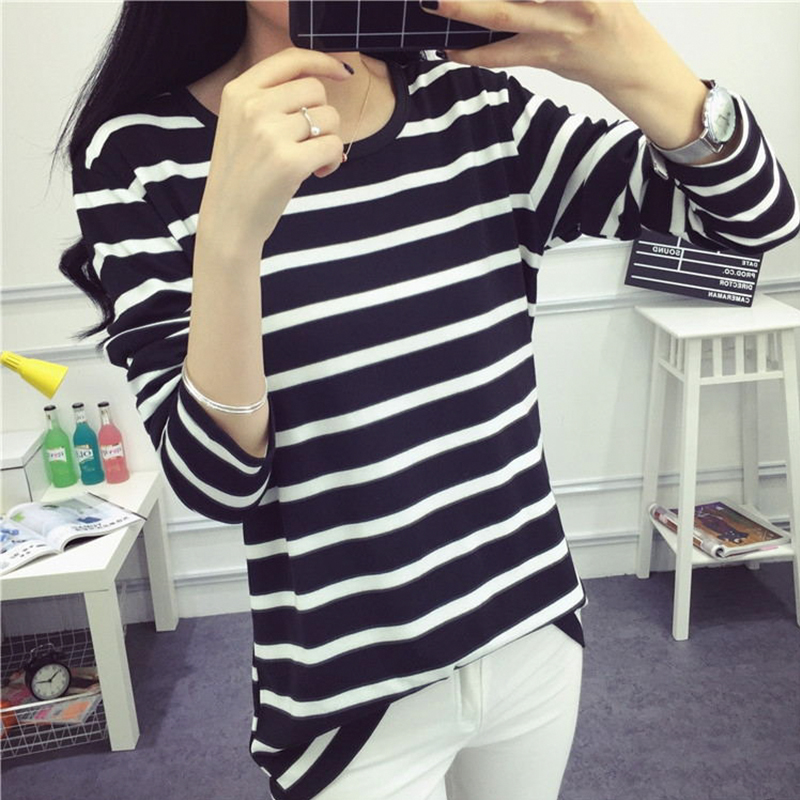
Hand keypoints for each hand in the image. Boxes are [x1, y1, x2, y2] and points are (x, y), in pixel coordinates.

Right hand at [200, 47, 353, 246]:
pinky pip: (334, 146)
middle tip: (310, 142)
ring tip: (311, 161)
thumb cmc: (242, 174)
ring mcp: (270, 134)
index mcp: (239, 91)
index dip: (323, 61)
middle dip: (323, 116)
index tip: (342, 72)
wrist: (228, 219)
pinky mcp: (289, 162)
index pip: (290, 58)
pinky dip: (334, 161)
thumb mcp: (241, 124)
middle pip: (315, 90)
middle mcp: (253, 107)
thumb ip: (270, 98)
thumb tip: (320, 76)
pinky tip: (317, 173)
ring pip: (329, 118)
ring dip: (329, 141)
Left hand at [421, 0, 659, 93]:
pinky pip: (503, 56)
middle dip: (473, 1)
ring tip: (437, 7)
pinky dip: (476, 53)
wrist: (630, 64)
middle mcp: (569, 8)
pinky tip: (453, 49)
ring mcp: (555, 35)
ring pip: (503, 26)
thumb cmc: (613, 13)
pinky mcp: (545, 58)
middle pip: (510, 3)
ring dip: (467, 17)